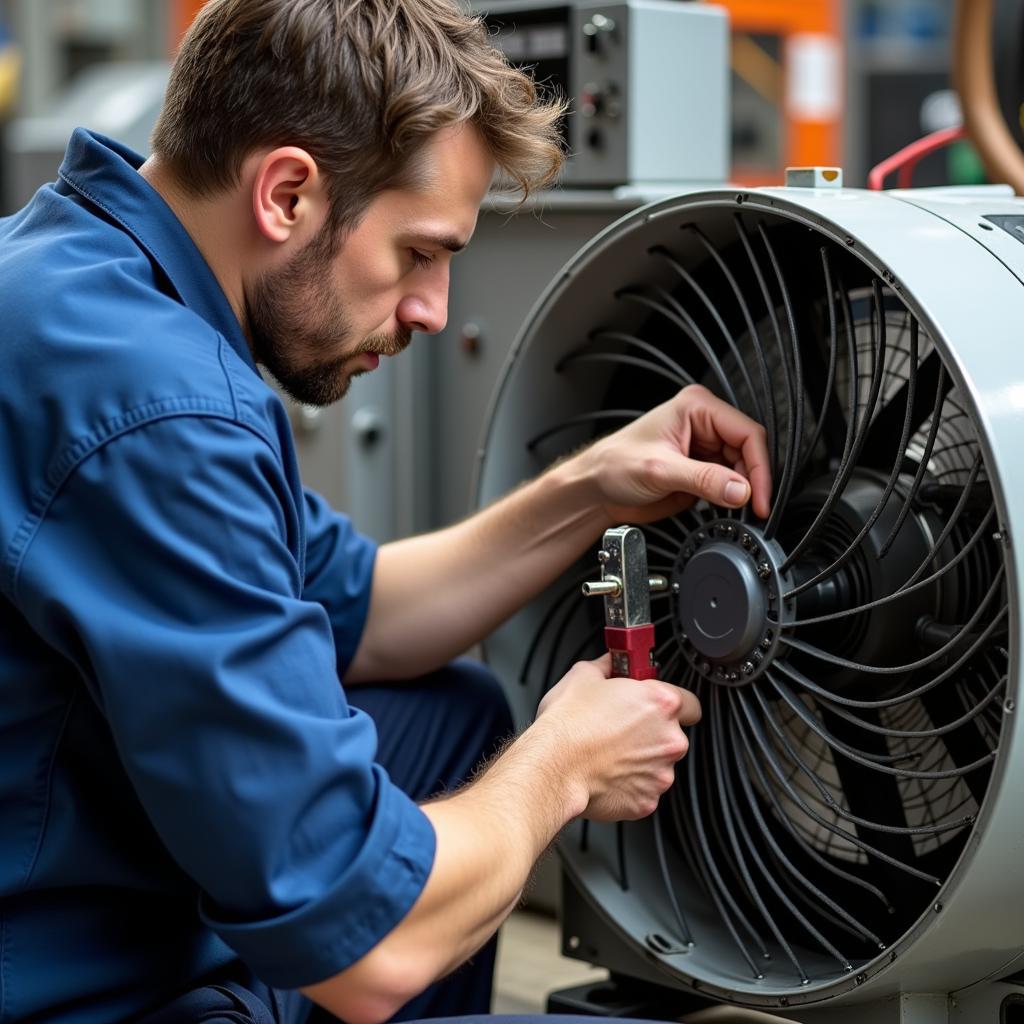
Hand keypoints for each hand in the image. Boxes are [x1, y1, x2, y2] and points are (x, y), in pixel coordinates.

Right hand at [536, 654, 700, 820]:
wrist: (552, 766)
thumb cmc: (568, 725)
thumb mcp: (583, 675)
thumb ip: (608, 666)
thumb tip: (610, 662)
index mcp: (661, 703)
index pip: (690, 703)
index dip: (672, 704)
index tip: (655, 706)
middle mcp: (669, 739)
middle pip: (673, 734)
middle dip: (653, 732)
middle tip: (623, 728)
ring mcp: (661, 773)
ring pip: (659, 764)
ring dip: (642, 759)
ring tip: (610, 752)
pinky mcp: (647, 800)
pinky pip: (644, 789)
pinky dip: (630, 783)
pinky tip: (608, 772)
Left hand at [578, 384, 771, 523]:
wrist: (595, 489)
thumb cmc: (613, 465)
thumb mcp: (660, 471)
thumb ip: (704, 480)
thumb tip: (740, 490)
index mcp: (695, 407)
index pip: (746, 432)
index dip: (759, 466)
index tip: (760, 496)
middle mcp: (702, 424)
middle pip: (748, 452)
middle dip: (751, 481)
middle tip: (751, 508)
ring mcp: (703, 447)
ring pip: (742, 469)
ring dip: (742, 491)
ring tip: (734, 509)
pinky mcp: (700, 470)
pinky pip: (729, 483)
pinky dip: (731, 498)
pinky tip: (724, 508)